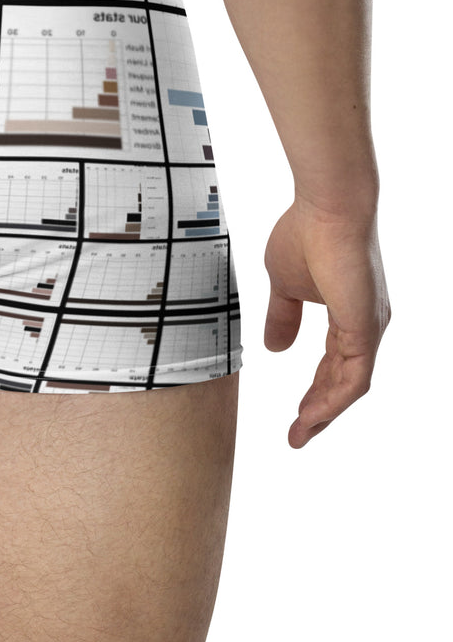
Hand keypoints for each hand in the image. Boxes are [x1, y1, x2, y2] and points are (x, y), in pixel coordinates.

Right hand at [263, 196, 390, 447]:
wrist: (327, 208)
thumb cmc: (306, 234)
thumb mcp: (283, 285)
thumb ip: (282, 317)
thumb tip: (274, 348)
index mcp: (348, 314)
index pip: (333, 364)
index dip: (314, 391)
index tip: (295, 414)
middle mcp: (365, 325)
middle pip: (343, 381)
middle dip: (319, 410)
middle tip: (297, 434)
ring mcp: (369, 328)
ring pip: (350, 386)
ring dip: (325, 412)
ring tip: (300, 432)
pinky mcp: (366, 328)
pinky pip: (354, 377)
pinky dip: (333, 399)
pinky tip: (313, 414)